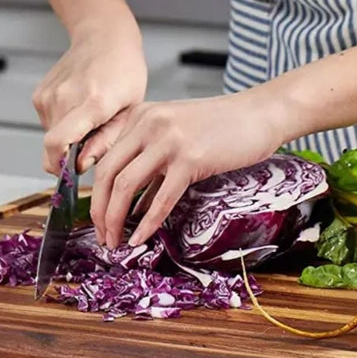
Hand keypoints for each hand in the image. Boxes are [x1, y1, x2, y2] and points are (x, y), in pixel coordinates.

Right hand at [32, 16, 146, 173]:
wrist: (104, 38)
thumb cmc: (125, 73)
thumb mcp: (131, 111)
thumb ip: (106, 142)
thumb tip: (81, 166)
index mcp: (93, 103)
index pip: (58, 143)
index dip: (59, 165)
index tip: (71, 172)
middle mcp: (65, 97)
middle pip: (53, 146)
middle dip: (71, 154)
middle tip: (95, 139)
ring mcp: (48, 94)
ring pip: (51, 136)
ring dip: (69, 137)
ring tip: (91, 118)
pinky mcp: (39, 94)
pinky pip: (48, 123)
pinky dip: (63, 124)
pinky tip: (79, 107)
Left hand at [88, 92, 287, 247]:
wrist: (261, 114)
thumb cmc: (224, 128)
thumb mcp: (177, 136)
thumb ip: (152, 163)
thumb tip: (132, 206)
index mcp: (140, 117)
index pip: (104, 159)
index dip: (95, 194)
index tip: (99, 219)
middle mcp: (148, 124)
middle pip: (107, 174)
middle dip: (100, 212)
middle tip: (102, 237)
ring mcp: (168, 140)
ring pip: (126, 186)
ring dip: (116, 220)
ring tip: (116, 243)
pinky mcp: (190, 158)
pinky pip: (161, 198)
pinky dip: (148, 223)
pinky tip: (141, 239)